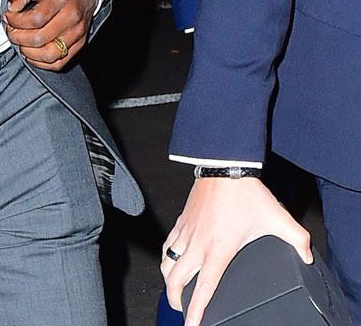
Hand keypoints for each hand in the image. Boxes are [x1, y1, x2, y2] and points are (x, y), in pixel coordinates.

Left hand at [4, 0, 98, 69]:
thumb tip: (10, 9)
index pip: (35, 19)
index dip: (16, 22)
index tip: (8, 17)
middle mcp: (72, 16)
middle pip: (40, 39)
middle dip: (18, 38)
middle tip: (11, 30)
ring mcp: (78, 32)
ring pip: (49, 55)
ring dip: (28, 53)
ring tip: (20, 41)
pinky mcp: (80, 43)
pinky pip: (59, 63)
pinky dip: (41, 62)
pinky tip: (31, 51)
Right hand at [162, 177, 312, 325]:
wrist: (224, 165)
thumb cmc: (246, 192)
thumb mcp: (277, 218)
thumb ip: (297, 239)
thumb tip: (307, 255)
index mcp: (218, 250)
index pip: (203, 288)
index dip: (195, 310)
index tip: (190, 324)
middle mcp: (198, 244)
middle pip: (174, 278)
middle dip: (175, 299)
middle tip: (181, 308)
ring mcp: (187, 231)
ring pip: (166, 261)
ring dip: (168, 278)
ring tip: (174, 287)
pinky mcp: (182, 219)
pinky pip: (168, 242)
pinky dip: (166, 255)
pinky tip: (172, 257)